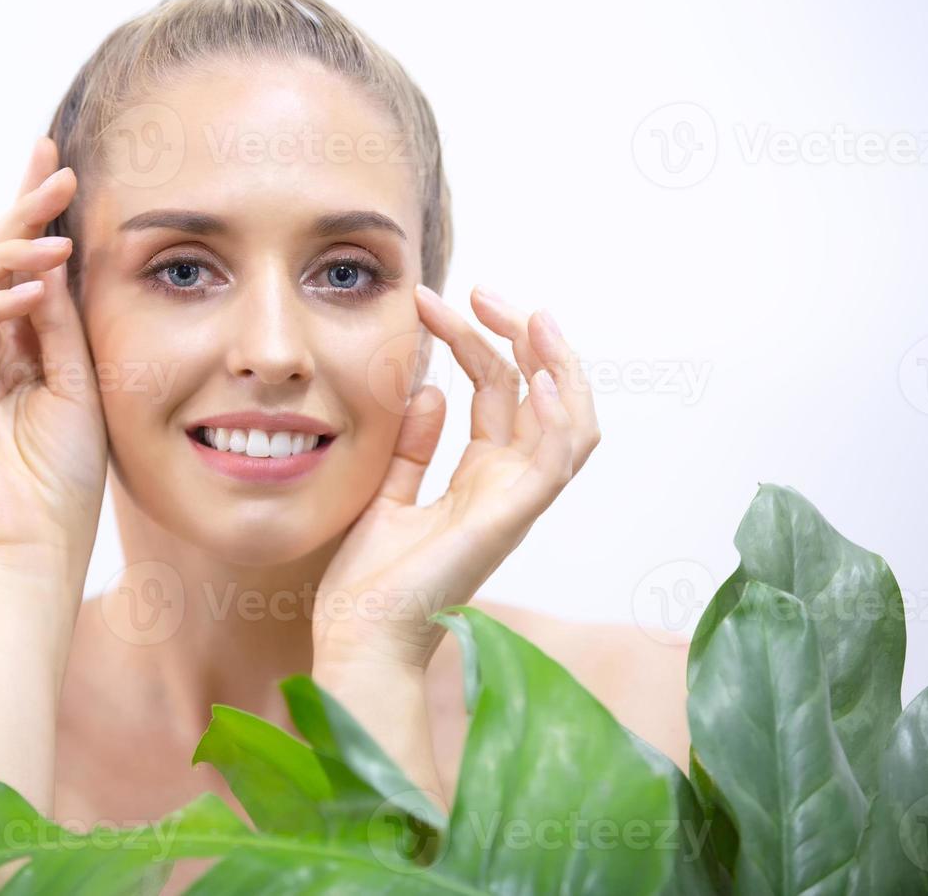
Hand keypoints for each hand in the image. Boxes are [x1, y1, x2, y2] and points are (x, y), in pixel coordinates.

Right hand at [0, 137, 106, 581]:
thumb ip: (58, 323)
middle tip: (56, 172)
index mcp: (6, 348)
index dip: (31, 214)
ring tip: (55, 235)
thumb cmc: (63, 478)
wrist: (36, 547)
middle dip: (19, 213)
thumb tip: (53, 254)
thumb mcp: (77, 383)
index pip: (16, 268)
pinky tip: (32, 289)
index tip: (57, 163)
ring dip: (7, 252)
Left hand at [311, 284, 600, 670]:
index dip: (474, 339)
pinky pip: (559, 457)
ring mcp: (516, 502)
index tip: (433, 300)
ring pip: (569, 418)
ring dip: (556, 361)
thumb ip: (411, 447)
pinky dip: (561, 412)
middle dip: (518, 333)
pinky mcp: (511, 518)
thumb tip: (427, 390)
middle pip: (535, 392)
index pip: (497, 391)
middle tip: (481, 288)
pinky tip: (541, 371)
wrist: (358, 640)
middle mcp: (508, 486)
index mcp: (481, 480)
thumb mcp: (385, 495)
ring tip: (527, 312)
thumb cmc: (369, 586)